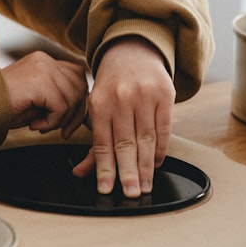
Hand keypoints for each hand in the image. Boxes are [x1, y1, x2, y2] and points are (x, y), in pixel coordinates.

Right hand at [1, 51, 88, 136]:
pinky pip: (60, 107)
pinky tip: (34, 125)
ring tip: (41, 125)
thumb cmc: (1, 105)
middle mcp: (46, 60)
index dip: (77, 100)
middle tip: (63, 130)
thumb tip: (79, 110)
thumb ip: (56, 96)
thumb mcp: (35, 97)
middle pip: (80, 86)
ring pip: (73, 98)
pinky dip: (51, 122)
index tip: (68, 120)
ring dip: (60, 120)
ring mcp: (43, 69)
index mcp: (44, 61)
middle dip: (75, 114)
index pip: (76, 75)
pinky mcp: (40, 82)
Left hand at [71, 37, 174, 197]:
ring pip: (146, 139)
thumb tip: (81, 173)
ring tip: (144, 187)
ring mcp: (145, 97)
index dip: (104, 168)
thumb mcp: (94, 108)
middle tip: (130, 194)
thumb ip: (92, 143)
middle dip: (128, 172)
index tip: (106, 188)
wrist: (132, 52)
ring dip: (146, 167)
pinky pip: (164, 129)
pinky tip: (156, 165)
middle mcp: (122, 100)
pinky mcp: (165, 95)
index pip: (102, 143)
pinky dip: (161, 150)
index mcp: (99, 104)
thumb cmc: (110, 86)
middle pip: (126, 143)